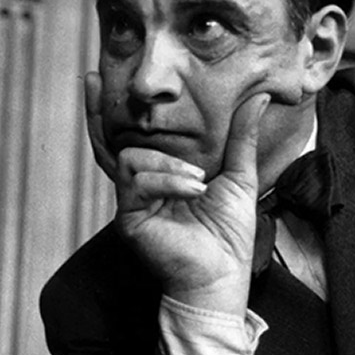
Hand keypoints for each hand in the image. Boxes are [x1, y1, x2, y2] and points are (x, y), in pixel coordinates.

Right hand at [80, 74, 273, 313]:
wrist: (221, 275)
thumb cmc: (228, 235)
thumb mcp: (239, 174)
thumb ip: (241, 137)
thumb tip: (260, 97)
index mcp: (159, 175)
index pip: (129, 137)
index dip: (109, 110)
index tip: (97, 78)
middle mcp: (139, 187)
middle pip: (110, 142)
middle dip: (99, 112)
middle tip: (94, 82)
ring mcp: (131, 203)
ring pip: (131, 158)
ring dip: (167, 163)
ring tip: (199, 182)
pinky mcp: (129, 218)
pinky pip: (137, 182)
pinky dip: (167, 180)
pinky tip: (193, 190)